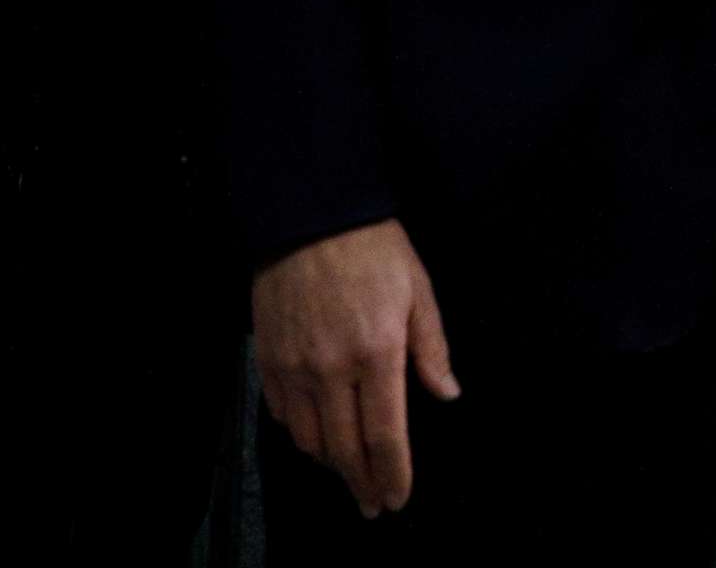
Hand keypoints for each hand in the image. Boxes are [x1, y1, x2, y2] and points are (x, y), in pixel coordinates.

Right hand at [253, 219, 458, 519]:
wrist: (310, 212)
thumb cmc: (372, 248)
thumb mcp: (418, 290)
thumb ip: (432, 347)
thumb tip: (446, 393)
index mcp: (377, 352)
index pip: (384, 435)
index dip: (391, 474)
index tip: (396, 498)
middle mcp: (331, 368)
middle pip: (344, 448)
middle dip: (361, 483)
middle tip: (373, 502)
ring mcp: (294, 365)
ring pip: (309, 438)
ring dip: (331, 463)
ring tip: (349, 471)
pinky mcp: (268, 357)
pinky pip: (281, 413)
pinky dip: (300, 432)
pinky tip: (316, 432)